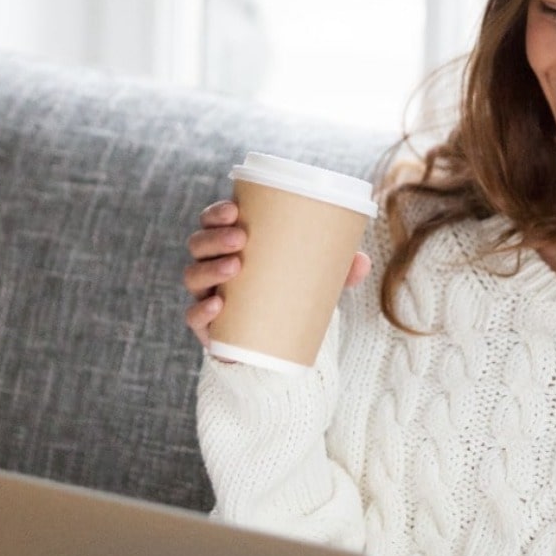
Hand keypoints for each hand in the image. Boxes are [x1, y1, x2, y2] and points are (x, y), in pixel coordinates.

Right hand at [182, 200, 371, 348]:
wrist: (271, 346)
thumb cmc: (287, 296)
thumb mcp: (311, 279)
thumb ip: (336, 269)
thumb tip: (363, 262)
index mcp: (229, 246)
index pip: (211, 221)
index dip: (216, 212)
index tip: (234, 209)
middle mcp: (211, 267)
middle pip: (198, 245)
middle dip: (215, 237)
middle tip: (242, 237)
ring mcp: (205, 296)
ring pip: (193, 276)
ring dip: (210, 268)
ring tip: (236, 265)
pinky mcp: (207, 328)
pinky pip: (194, 317)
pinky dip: (201, 311)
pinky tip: (217, 305)